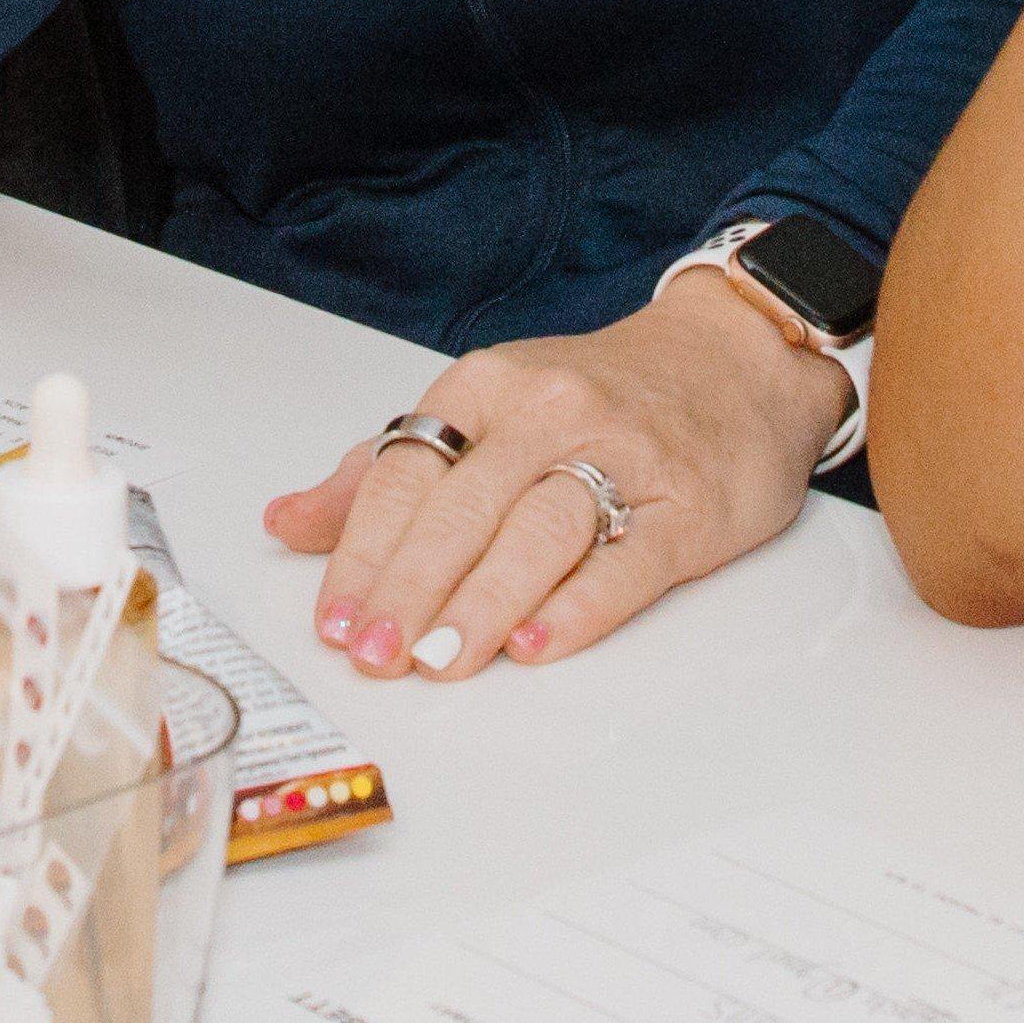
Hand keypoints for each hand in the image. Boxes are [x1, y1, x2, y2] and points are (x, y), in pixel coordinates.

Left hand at [262, 278, 843, 683]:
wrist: (736, 361)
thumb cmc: (597, 397)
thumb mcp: (484, 409)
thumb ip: (386, 470)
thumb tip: (287, 522)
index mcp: (487, 387)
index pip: (406, 471)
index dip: (363, 549)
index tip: (333, 618)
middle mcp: (548, 414)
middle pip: (464, 505)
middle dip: (409, 586)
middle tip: (374, 654)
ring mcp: (621, 460)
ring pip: (538, 531)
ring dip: (481, 602)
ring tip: (437, 661)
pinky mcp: (685, 510)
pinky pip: (625, 562)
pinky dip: (576, 606)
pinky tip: (534, 643)